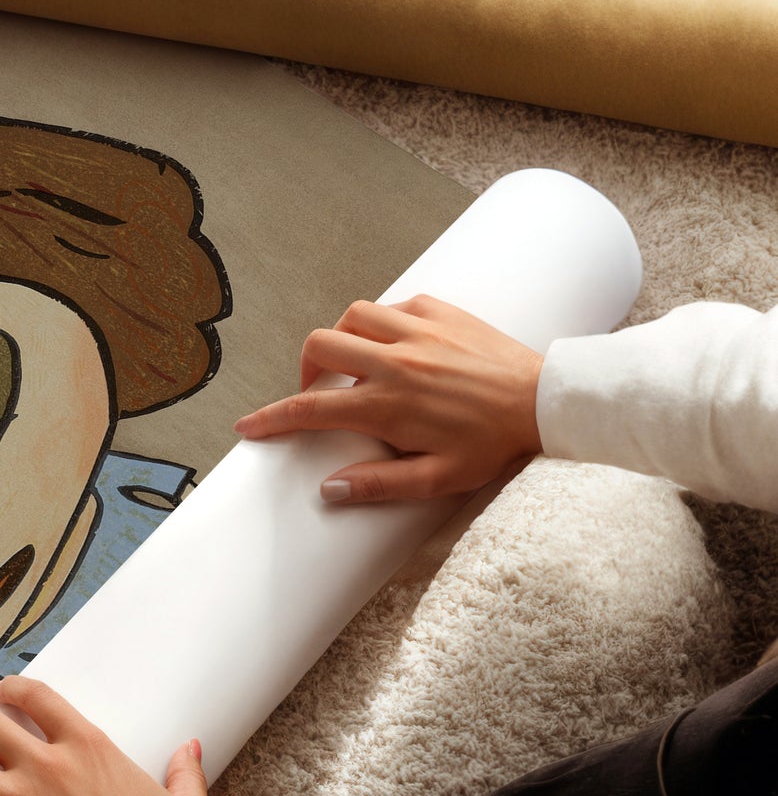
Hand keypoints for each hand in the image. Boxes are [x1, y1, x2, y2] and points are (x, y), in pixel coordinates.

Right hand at [232, 294, 542, 503]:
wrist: (547, 401)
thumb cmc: (495, 444)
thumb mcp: (439, 479)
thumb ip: (380, 484)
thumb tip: (329, 489)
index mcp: (388, 405)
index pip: (310, 409)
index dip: (271, 418)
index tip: (248, 426)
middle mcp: (394, 362)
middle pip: (320, 347)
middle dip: (306, 369)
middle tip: (319, 391)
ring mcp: (417, 331)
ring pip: (351, 316)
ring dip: (342, 338)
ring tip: (355, 362)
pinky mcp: (440, 311)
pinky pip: (394, 305)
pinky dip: (383, 322)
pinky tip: (396, 343)